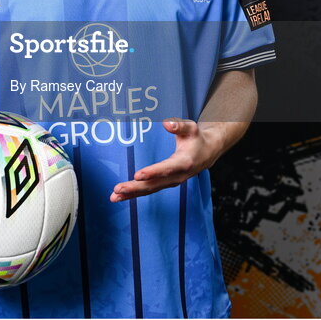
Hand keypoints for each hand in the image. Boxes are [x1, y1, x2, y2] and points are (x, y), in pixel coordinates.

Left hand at [109, 118, 224, 201]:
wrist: (206, 153)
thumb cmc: (196, 138)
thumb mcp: (191, 128)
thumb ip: (179, 126)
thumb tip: (166, 123)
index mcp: (184, 162)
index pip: (166, 168)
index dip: (153, 172)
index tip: (138, 175)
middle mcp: (177, 176)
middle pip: (154, 184)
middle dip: (136, 187)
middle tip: (118, 189)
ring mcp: (170, 182)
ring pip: (150, 190)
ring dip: (132, 193)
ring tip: (114, 196)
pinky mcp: (164, 183)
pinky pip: (149, 190)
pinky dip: (134, 194)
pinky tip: (120, 196)